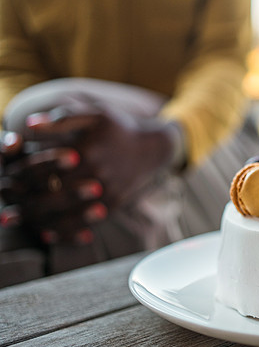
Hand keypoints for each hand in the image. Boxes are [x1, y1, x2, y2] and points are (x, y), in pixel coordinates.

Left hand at [1, 98, 178, 243]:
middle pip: (50, 195)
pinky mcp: (114, 204)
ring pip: (66, 213)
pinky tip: (46, 233)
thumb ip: (61, 119)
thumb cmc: (119, 128)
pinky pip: (86, 222)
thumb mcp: (94, 114)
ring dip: (38, 220)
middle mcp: (95, 173)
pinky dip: (65, 231)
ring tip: (16, 222)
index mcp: (85, 150)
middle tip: (3, 212)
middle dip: (22, 203)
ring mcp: (106, 191)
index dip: (18, 175)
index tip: (3, 180)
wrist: (154, 147)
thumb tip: (27, 126)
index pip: (42, 168)